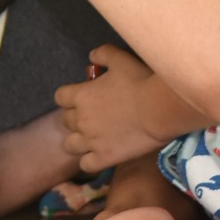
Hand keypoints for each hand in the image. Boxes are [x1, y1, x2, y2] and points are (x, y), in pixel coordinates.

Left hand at [55, 45, 174, 172]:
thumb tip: (91, 56)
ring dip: (77, 140)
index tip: (80, 96)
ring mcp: (91, 141)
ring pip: (70, 145)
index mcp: (81, 95)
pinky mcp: (104, 158)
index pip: (60, 97)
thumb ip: (103, 54)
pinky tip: (99, 155)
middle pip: (65, 120)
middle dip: (75, 117)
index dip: (68, 96)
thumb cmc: (140, 81)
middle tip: (91, 115)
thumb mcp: (120, 59)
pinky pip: (86, 165)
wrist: (159, 109)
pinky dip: (89, 161)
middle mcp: (81, 120)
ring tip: (90, 138)